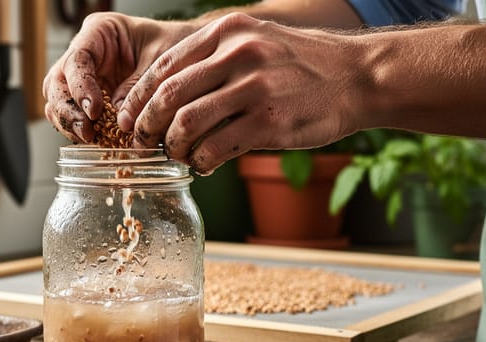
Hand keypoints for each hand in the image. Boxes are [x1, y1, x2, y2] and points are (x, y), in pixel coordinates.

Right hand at [43, 12, 197, 142]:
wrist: (190, 56)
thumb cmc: (178, 45)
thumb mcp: (163, 59)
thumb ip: (139, 86)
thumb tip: (119, 119)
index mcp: (98, 32)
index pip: (76, 61)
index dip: (80, 88)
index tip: (95, 111)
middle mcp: (85, 55)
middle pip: (57, 84)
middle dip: (68, 111)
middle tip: (87, 132)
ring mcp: (84, 79)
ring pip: (58, 103)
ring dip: (70, 125)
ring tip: (91, 139)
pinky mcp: (90, 101)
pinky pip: (74, 118)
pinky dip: (82, 132)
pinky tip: (97, 141)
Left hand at [118, 14, 364, 173]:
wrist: (358, 77)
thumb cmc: (302, 65)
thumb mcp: (256, 41)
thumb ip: (214, 58)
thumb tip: (165, 94)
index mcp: (228, 32)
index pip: (165, 66)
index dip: (138, 97)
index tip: (128, 117)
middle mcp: (238, 54)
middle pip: (168, 96)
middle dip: (146, 125)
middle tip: (141, 143)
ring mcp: (254, 88)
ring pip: (187, 124)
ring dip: (172, 147)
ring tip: (176, 155)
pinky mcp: (269, 122)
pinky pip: (216, 147)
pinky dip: (200, 161)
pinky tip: (203, 164)